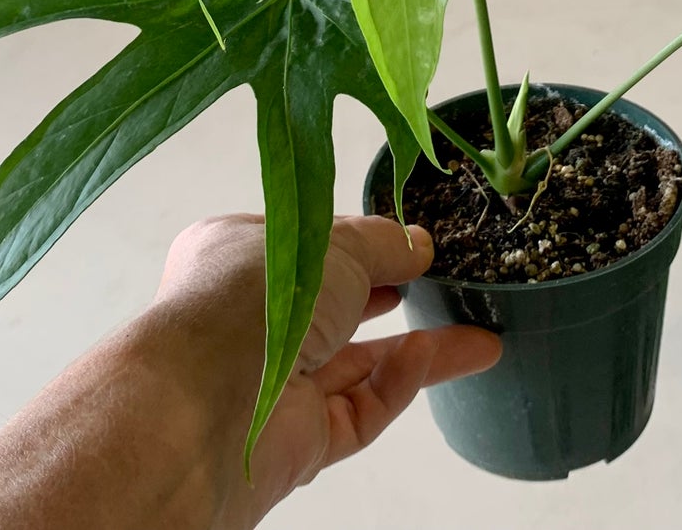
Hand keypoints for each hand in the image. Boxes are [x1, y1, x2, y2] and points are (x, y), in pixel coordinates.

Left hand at [152, 214, 500, 528]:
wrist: (201, 411)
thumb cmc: (250, 302)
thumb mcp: (332, 244)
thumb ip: (382, 243)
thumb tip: (419, 243)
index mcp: (238, 257)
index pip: (309, 246)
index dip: (360, 242)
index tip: (412, 242)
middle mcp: (253, 320)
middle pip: (336, 307)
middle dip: (395, 295)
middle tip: (449, 285)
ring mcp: (274, 384)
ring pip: (358, 364)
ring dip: (419, 348)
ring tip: (481, 335)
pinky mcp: (295, 440)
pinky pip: (360, 410)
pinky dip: (399, 384)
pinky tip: (437, 357)